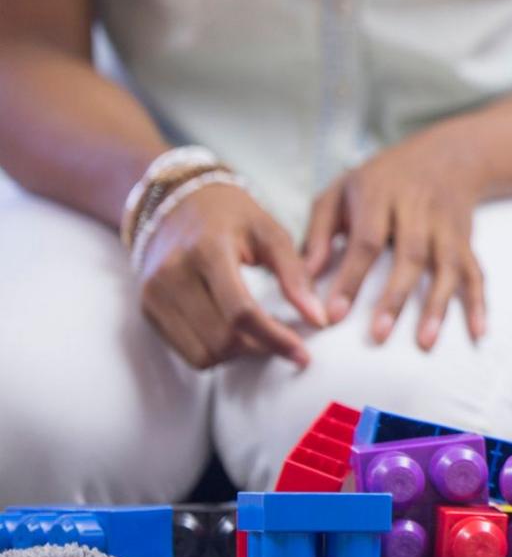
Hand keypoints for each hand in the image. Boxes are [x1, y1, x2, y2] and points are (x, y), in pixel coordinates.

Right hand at [138, 181, 326, 369]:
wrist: (177, 202)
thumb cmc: (233, 216)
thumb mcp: (271, 233)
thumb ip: (296, 275)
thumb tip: (318, 320)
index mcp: (208, 250)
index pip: (240, 312)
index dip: (274, 338)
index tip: (303, 354)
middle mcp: (172, 274)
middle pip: (221, 339)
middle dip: (259, 348)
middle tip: (285, 340)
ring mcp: (154, 294)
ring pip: (202, 354)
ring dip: (237, 355)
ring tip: (260, 335)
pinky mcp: (147, 309)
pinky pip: (185, 350)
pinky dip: (215, 352)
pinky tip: (234, 333)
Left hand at [304, 128, 487, 349]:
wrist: (447, 155)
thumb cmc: (382, 179)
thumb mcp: (341, 191)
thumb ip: (318, 232)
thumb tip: (303, 277)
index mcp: (380, 195)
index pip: (366, 240)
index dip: (351, 277)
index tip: (333, 314)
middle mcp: (418, 209)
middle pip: (411, 254)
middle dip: (396, 296)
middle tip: (378, 335)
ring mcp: (446, 225)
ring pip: (447, 265)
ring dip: (438, 304)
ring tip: (426, 341)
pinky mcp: (466, 238)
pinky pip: (476, 270)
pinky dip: (479, 301)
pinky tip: (477, 330)